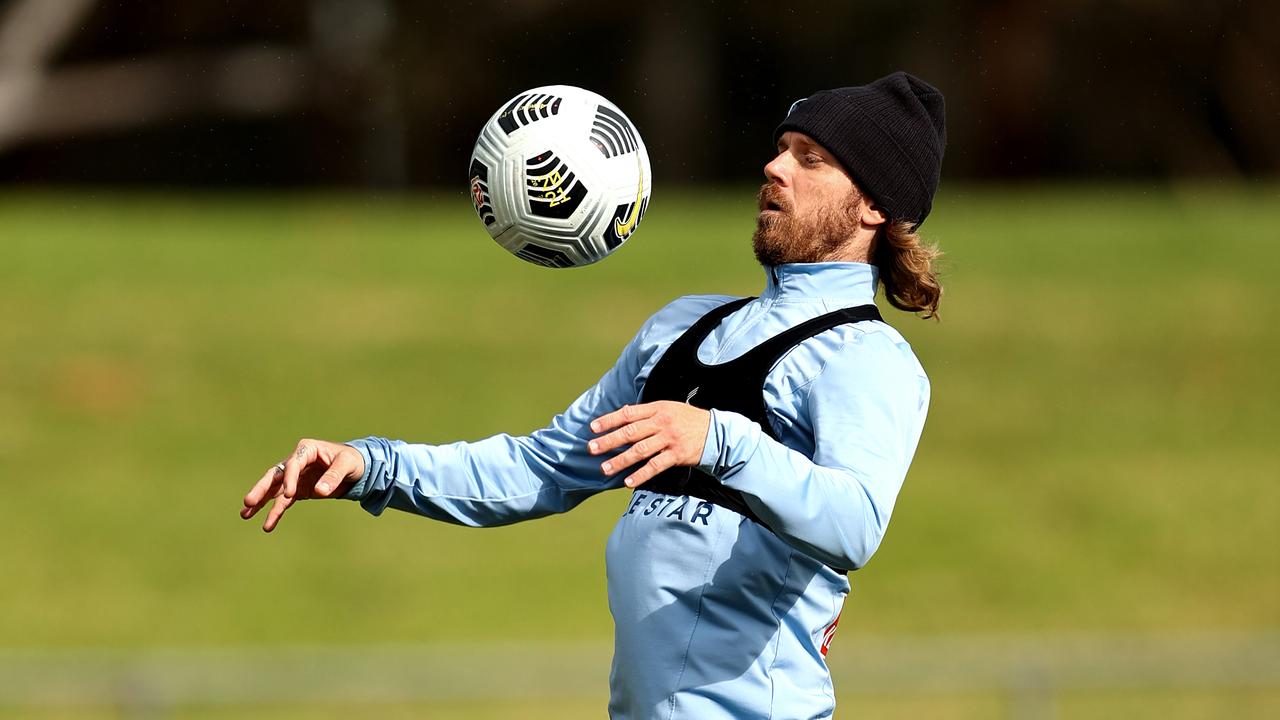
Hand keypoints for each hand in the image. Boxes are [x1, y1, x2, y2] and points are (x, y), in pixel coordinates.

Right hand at [240, 439, 364, 531]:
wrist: (357, 468)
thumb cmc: (352, 460)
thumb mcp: (347, 465)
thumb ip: (334, 476)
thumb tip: (320, 491)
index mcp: (306, 450)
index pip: (293, 464)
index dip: (289, 479)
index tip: (290, 494)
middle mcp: (296, 462)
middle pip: (275, 475)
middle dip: (261, 488)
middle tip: (248, 501)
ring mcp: (295, 477)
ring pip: (274, 490)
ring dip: (261, 502)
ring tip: (245, 515)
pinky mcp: (298, 490)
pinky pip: (283, 502)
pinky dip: (275, 513)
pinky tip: (268, 525)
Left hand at [588, 401, 710, 487]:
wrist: (716, 432)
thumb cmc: (687, 420)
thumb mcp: (668, 408)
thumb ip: (647, 412)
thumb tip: (623, 414)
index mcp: (657, 409)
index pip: (628, 414)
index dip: (609, 420)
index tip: (593, 428)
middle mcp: (662, 423)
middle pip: (631, 432)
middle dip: (609, 441)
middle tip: (591, 449)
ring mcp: (669, 439)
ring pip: (640, 451)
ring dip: (621, 461)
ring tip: (605, 469)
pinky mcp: (677, 455)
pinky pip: (656, 466)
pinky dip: (641, 475)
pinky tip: (628, 482)